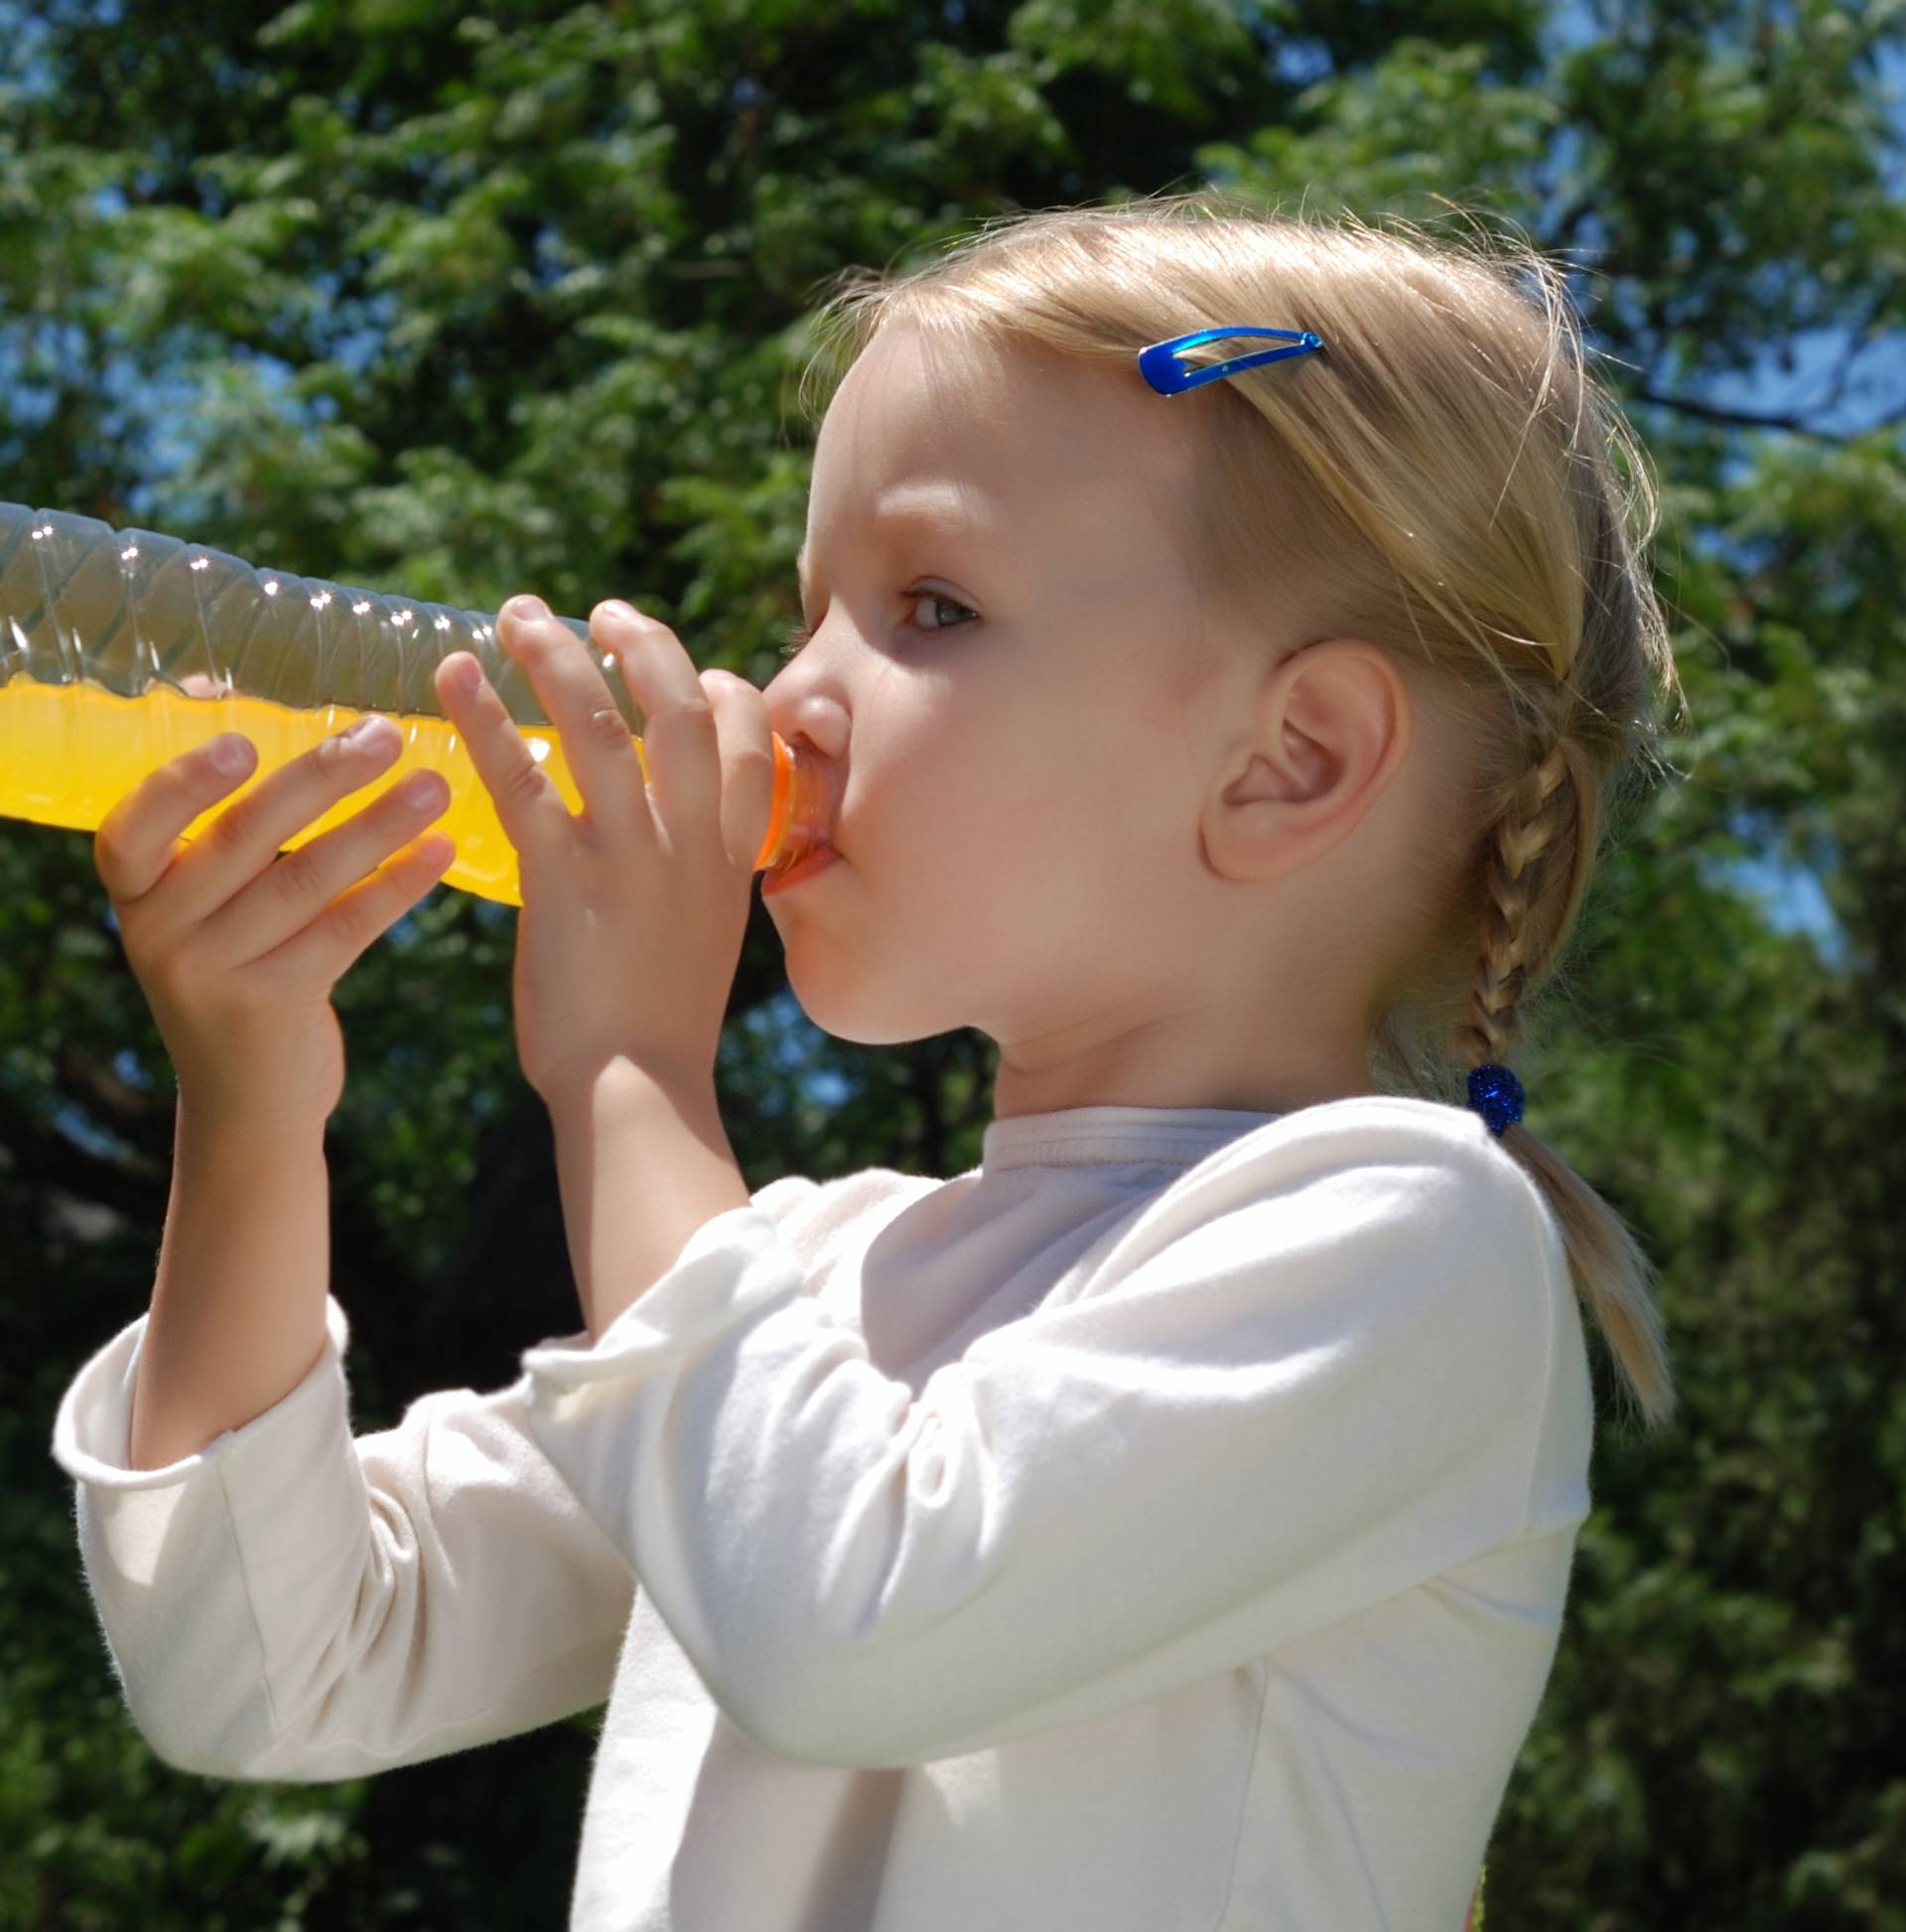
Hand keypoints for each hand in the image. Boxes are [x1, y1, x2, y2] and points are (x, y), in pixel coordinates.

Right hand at [91, 708, 453, 1125]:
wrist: (246, 1103)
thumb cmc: (239, 975)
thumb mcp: (208, 917)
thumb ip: (234, 848)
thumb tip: (328, 745)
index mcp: (135, 895)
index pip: (132, 829)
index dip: (182, 783)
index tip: (244, 739)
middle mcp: (160, 933)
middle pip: (244, 837)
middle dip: (323, 778)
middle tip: (386, 734)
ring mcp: (212, 975)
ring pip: (306, 878)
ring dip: (379, 824)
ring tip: (436, 785)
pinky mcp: (272, 1005)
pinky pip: (345, 928)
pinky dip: (396, 884)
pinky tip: (440, 851)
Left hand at [433, 594, 774, 1107]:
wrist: (637, 1091)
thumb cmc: (661, 1027)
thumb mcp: (704, 936)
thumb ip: (693, 876)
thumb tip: (663, 842)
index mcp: (731, 855)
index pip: (750, 737)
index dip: (724, 686)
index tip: (693, 669)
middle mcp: (691, 840)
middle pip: (680, 706)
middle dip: (641, 642)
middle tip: (599, 610)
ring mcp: (631, 854)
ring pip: (598, 721)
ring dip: (555, 653)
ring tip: (516, 614)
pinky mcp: (563, 878)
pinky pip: (520, 776)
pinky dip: (483, 715)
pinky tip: (452, 674)